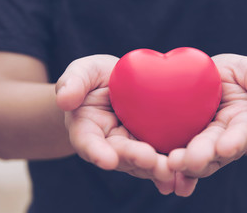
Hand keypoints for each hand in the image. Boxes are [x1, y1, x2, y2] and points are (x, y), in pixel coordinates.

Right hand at [55, 55, 174, 194]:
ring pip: (142, 162)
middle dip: (134, 159)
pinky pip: (160, 156)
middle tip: (149, 160)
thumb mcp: (83, 72)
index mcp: (88, 129)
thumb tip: (64, 99)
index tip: (106, 159)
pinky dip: (171, 167)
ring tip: (170, 170)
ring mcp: (132, 146)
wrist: (118, 83)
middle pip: (120, 155)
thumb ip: (73, 82)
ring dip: (155, 168)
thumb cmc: (96, 78)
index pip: (88, 142)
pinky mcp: (151, 144)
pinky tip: (183, 173)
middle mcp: (109, 144)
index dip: (96, 152)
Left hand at [168, 54, 246, 195]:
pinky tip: (162, 175)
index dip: (235, 140)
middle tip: (190, 160)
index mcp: (244, 122)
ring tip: (171, 164)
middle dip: (204, 157)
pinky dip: (173, 170)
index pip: (241, 133)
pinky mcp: (185, 144)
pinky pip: (180, 158)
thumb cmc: (236, 79)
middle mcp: (224, 139)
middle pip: (215, 151)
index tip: (227, 147)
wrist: (218, 87)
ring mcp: (204, 144)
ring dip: (185, 166)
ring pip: (196, 160)